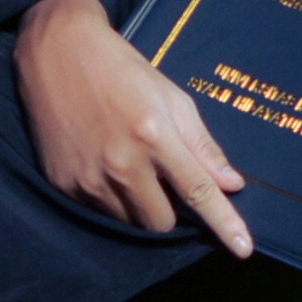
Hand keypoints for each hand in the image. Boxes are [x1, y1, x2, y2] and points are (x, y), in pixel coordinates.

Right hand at [13, 0, 253, 255]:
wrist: (57, 52)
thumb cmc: (122, 71)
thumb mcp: (171, 97)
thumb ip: (202, 145)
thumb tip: (233, 184)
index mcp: (154, 135)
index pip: (198, 192)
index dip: (224, 223)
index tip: (243, 249)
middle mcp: (120, 163)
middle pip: (160, 223)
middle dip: (171, 211)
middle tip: (163, 179)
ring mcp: (87, 177)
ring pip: (129, 223)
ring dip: (139, 207)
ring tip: (130, 167)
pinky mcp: (62, 184)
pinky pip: (98, 212)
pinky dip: (110, 199)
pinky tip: (103, 165)